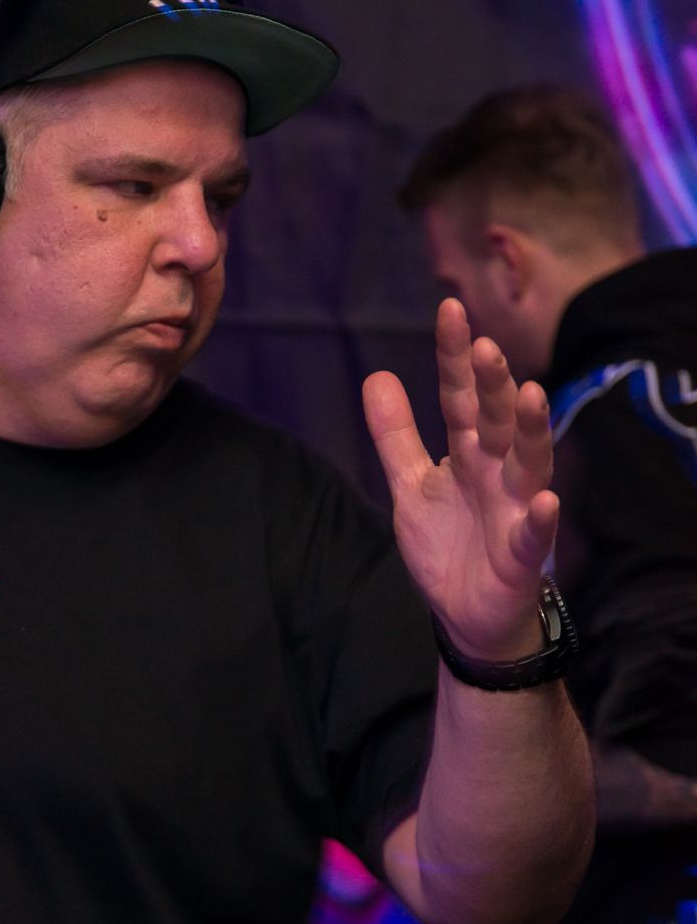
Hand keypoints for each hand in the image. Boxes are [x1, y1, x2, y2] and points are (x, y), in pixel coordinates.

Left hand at [362, 299, 556, 658]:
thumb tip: (376, 376)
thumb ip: (395, 435)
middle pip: (498, 421)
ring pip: (529, 463)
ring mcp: (514, 510)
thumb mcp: (410, 486)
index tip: (450, 309)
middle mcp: (497, 472)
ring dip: (532, 431)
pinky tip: (546, 500)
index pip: (460, 396)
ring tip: (531, 395)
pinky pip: (534, 534)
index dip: (454, 357)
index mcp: (469, 452)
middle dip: (494, 385)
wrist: (465, 614)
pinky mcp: (522, 555)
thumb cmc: (446, 543)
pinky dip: (540, 518)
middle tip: (485, 346)